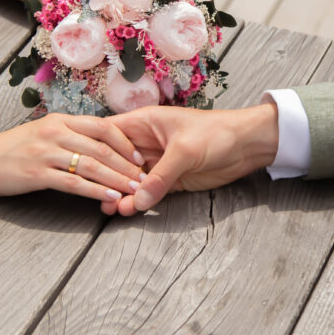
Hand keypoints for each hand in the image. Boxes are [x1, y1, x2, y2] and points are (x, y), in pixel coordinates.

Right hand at [0, 114, 144, 202]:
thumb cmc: (10, 151)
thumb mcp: (41, 134)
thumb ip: (68, 136)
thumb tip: (98, 146)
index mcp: (60, 120)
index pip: (103, 127)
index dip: (126, 143)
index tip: (141, 158)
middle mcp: (56, 132)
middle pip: (103, 147)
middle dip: (128, 165)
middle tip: (147, 178)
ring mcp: (46, 152)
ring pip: (93, 165)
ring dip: (118, 179)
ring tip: (135, 190)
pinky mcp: (37, 173)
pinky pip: (74, 183)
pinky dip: (96, 191)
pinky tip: (110, 198)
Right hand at [105, 103, 279, 215]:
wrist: (248, 145)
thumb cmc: (217, 133)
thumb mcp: (185, 151)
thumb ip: (161, 176)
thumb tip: (139, 199)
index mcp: (144, 123)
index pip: (110, 135)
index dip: (97, 151)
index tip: (85, 169)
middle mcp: (145, 142)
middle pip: (116, 161)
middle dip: (107, 178)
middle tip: (99, 196)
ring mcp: (156, 162)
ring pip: (130, 180)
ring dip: (121, 193)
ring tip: (110, 208)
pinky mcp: (169, 180)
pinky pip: (148, 192)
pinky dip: (137, 201)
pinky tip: (127, 210)